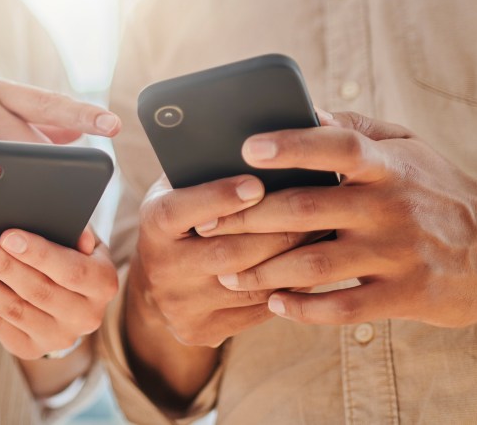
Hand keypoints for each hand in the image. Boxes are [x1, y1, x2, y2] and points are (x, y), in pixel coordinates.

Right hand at [0, 77, 120, 194]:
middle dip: (54, 174)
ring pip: (4, 168)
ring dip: (23, 196)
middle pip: (30, 143)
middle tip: (76, 200)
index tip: (115, 126)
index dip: (83, 112)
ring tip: (46, 217)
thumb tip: (73, 130)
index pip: (46, 100)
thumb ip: (21, 118)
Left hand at [0, 227, 117, 359]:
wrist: (70, 298)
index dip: (39, 254)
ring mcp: (59, 338)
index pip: (72, 270)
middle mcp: (87, 316)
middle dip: (1, 265)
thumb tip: (74, 230)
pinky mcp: (32, 350)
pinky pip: (0, 327)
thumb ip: (75, 228)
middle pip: (38, 291)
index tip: (7, 235)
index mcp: (103, 283)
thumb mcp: (80, 237)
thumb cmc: (69, 254)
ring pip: (15, 310)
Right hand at [127, 174, 308, 347]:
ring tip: (324, 235)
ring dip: (292, 261)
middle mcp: (161, 268)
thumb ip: (206, 170)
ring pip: (248, 285)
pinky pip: (256, 311)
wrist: (156, 283)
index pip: (179, 210)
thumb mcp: (180, 188)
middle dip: (277, 230)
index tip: (257, 184)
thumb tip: (261, 146)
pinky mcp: (199, 330)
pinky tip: (311, 268)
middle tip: (317, 208)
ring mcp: (179, 304)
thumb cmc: (184, 218)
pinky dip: (288, 290)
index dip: (218, 197)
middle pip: (226, 253)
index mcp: (152, 225)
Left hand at [207, 111, 476, 326]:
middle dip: (247, 218)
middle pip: (303, 210)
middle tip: (206, 225)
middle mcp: (388, 206)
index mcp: (386, 165)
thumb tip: (308, 114)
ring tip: (226, 272)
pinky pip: (340, 307)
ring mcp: (395, 253)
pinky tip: (273, 304)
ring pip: (311, 264)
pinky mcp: (403, 295)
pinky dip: (301, 309)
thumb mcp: (408, 147)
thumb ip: (357, 130)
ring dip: (261, 270)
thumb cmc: (436, 189)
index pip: (335, 146)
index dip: (291, 145)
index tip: (247, 148)